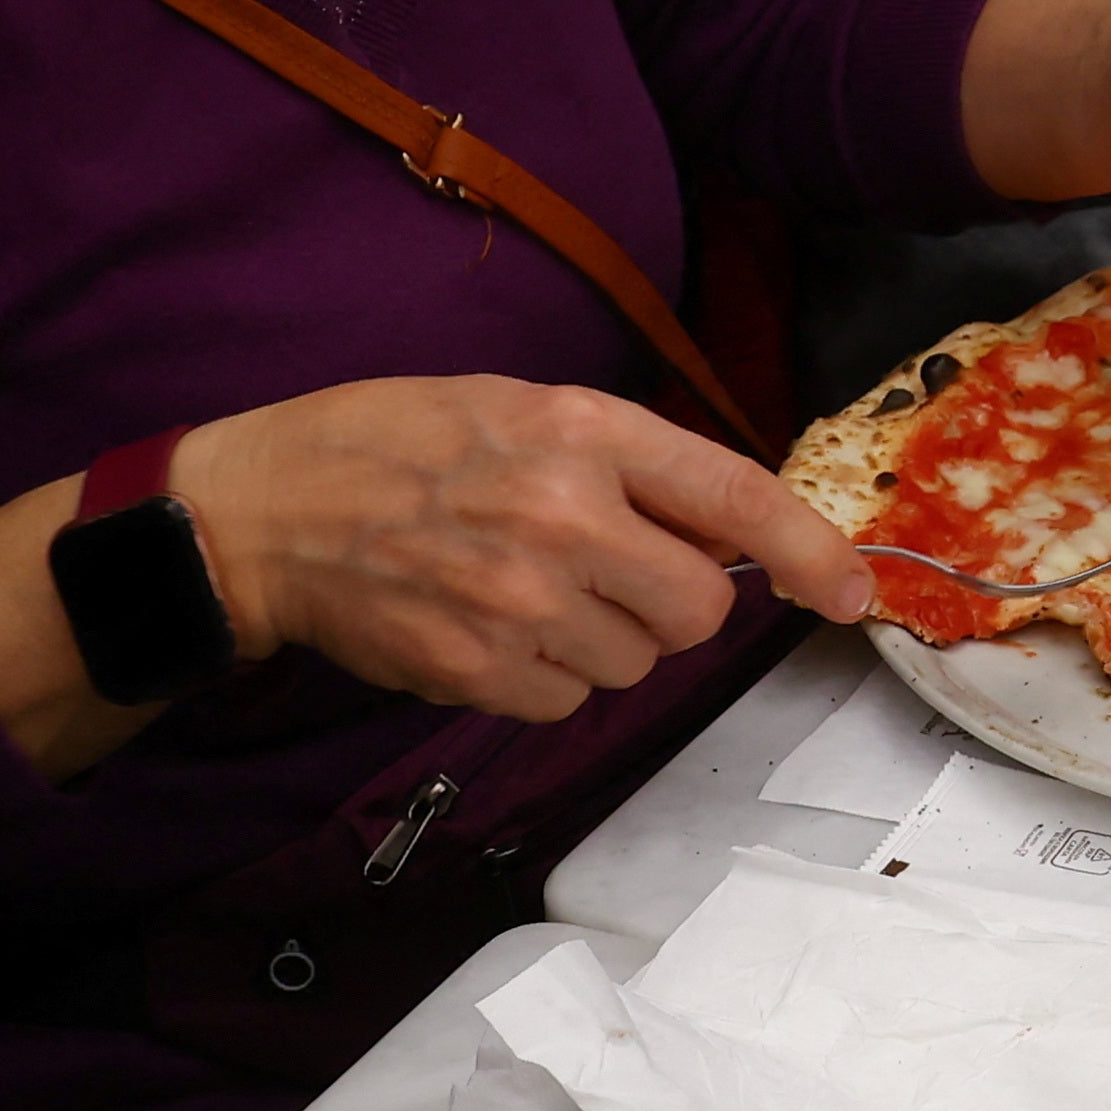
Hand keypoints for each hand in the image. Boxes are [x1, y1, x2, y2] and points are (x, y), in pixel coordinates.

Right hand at [170, 376, 863, 719]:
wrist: (262, 509)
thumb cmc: (395, 445)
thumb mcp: (525, 410)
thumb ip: (635, 466)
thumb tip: (732, 537)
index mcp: (583, 432)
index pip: (736, 497)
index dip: (810, 552)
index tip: (848, 591)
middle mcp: (561, 515)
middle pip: (699, 609)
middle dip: (671, 602)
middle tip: (605, 570)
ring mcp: (517, 599)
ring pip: (636, 662)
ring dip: (600, 638)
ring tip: (521, 585)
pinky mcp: (475, 668)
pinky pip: (567, 700)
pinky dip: (542, 676)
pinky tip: (485, 625)